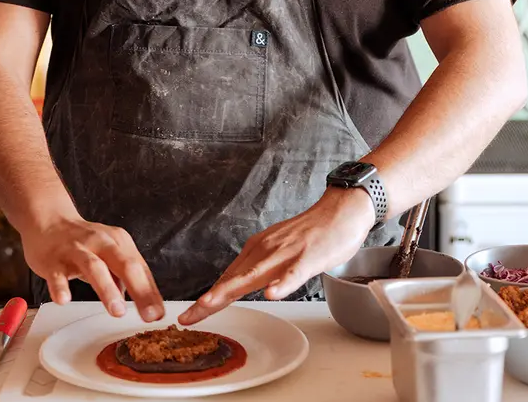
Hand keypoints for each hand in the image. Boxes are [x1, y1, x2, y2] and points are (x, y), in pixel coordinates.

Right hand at [20, 217, 164, 321]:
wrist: (48, 221)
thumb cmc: (82, 242)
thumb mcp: (108, 253)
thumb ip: (123, 277)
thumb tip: (139, 301)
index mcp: (119, 243)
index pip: (140, 269)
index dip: (151, 293)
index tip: (158, 315)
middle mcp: (101, 243)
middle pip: (124, 265)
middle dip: (139, 291)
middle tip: (147, 315)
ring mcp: (76, 250)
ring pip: (94, 267)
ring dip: (107, 289)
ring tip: (117, 310)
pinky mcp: (53, 260)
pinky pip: (57, 274)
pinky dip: (61, 287)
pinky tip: (64, 300)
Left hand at [178, 188, 374, 324]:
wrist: (340, 210)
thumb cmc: (313, 234)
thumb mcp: (279, 251)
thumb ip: (262, 267)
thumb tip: (243, 282)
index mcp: (257, 250)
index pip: (227, 279)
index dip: (208, 300)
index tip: (189, 315)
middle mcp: (265, 251)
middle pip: (232, 280)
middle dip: (208, 301)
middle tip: (187, 317)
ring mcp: (286, 254)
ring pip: (254, 275)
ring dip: (229, 290)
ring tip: (210, 304)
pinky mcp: (308, 257)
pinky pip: (293, 274)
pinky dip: (282, 284)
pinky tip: (272, 294)